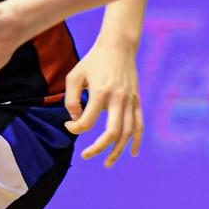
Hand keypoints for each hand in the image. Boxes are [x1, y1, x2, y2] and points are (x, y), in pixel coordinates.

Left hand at [64, 40, 143, 166]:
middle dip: (98, 148)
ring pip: (127, 133)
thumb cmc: (93, 60)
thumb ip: (70, 99)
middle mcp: (118, 99)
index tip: (68, 123)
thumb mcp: (74, 75)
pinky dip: (137, 140)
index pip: (86, 122)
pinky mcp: (137, 100)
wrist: (118, 46)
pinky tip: (131, 153)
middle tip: (85, 156)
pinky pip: (139, 124)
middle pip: (111, 133)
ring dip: (118, 150)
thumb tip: (76, 118)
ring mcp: (130, 101)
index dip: (74, 128)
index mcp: (100, 93)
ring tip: (107, 162)